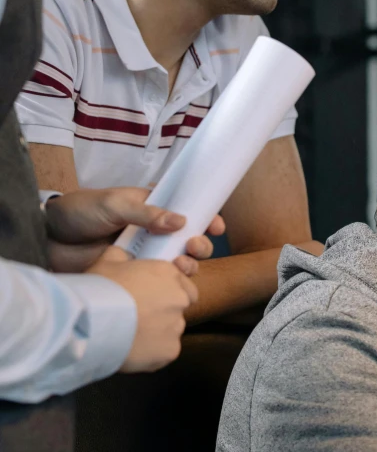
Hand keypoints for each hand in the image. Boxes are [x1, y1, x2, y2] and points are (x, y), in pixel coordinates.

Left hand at [45, 187, 225, 274]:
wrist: (49, 238)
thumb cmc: (81, 211)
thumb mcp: (114, 203)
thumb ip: (147, 212)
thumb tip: (180, 220)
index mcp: (151, 206)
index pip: (185, 209)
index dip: (205, 216)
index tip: (217, 225)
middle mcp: (152, 231)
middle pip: (187, 239)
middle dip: (199, 244)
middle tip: (193, 246)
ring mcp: (143, 255)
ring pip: (177, 263)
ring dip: (187, 265)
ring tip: (181, 266)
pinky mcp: (133, 277)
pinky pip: (158, 282)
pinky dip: (168, 284)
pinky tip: (167, 283)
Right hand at [88, 246, 197, 371]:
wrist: (93, 321)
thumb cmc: (102, 287)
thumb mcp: (109, 260)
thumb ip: (123, 256)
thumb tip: (125, 257)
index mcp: (168, 273)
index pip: (185, 286)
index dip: (169, 293)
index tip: (152, 299)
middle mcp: (179, 298)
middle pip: (180, 308)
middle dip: (165, 312)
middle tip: (142, 318)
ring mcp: (177, 325)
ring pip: (172, 331)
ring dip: (159, 333)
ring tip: (133, 336)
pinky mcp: (170, 351)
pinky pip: (165, 352)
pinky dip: (153, 353)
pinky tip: (134, 349)